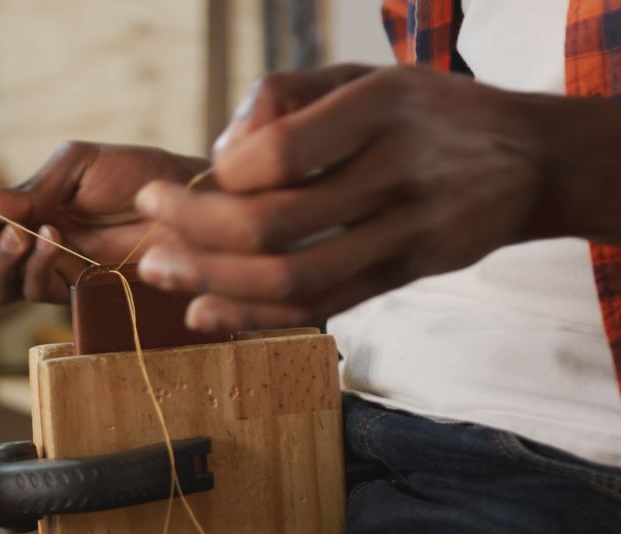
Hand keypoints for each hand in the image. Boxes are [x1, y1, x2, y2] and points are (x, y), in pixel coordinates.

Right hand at [0, 141, 207, 304]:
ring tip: (21, 233)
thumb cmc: (136, 176)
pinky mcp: (75, 294)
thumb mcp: (77, 167)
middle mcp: (27, 245)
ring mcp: (49, 272)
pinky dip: (36, 266)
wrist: (187, 201)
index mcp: (22, 209)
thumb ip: (29, 187)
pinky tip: (52, 238)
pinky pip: (36, 291)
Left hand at [135, 65, 551, 331]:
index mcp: (382, 107)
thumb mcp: (360, 73)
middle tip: (145, 225)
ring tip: (158, 270)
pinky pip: (324, 307)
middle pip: (275, 226)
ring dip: (213, 281)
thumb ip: (281, 97)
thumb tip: (220, 154)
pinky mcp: (408, 274)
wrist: (529, 159)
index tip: (189, 177)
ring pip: (294, 279)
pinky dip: (257, 317)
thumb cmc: (424, 110)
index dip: (220, 175)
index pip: (279, 155)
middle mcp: (398, 172)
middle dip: (193, 231)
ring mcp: (408, 233)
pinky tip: (205, 312)